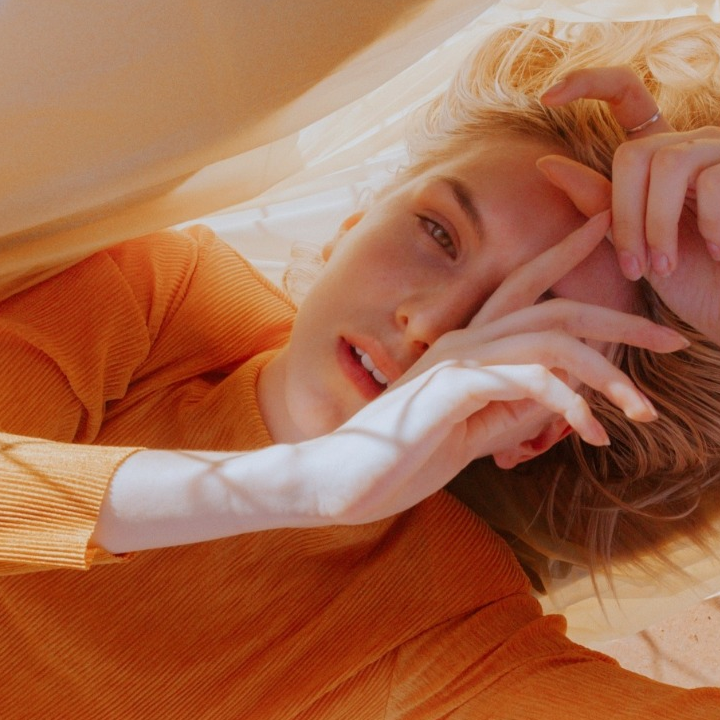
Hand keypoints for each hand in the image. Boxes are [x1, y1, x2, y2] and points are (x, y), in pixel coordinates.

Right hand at [307, 212, 687, 523]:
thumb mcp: (479, 433)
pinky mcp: (454, 385)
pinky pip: (529, 378)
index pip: (523, 287)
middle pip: (556, 307)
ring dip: (607, 374)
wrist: (348, 478)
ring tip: (643, 412)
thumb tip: (569, 398)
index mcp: (468, 345)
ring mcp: (457, 358)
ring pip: (552, 340)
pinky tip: (591, 432)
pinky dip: (570, 403)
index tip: (605, 230)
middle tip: (673, 340)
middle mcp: (465, 339)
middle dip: (621, 319)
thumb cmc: (407, 456)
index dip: (565, 254)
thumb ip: (520, 409)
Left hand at [541, 66, 719, 343]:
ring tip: (665, 268)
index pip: (625, 97)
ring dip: (657, 227)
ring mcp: (719, 152)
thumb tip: (545, 163)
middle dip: (625, 217)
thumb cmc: (686, 278)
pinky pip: (713, 182)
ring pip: (668, 165)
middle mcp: (688, 144)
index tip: (546, 97)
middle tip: (632, 268)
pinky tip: (717, 252)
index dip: (588, 84)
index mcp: (656, 156)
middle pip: (633, 155)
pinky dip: (708, 226)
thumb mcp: (631, 242)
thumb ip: (599, 203)